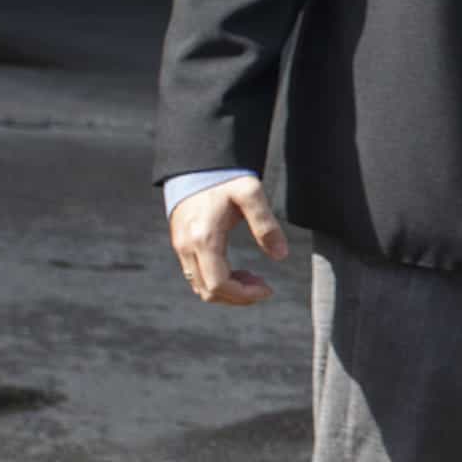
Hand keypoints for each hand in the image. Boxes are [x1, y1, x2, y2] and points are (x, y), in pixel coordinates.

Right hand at [168, 177, 289, 305]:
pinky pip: (196, 276)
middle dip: (238, 296)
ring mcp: (181, 248)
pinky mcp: (181, 245)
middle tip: (264, 285)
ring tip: (253, 277)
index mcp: (204, 238)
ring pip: (200, 287)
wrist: (196, 166)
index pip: (219, 284)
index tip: (268, 290)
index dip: (244, 294)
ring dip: (228, 290)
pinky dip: (216, 281)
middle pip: (208, 292)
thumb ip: (266, 224)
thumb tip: (280, 255)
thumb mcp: (251, 194)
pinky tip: (238, 271)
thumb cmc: (225, 179)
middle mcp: (187, 247)